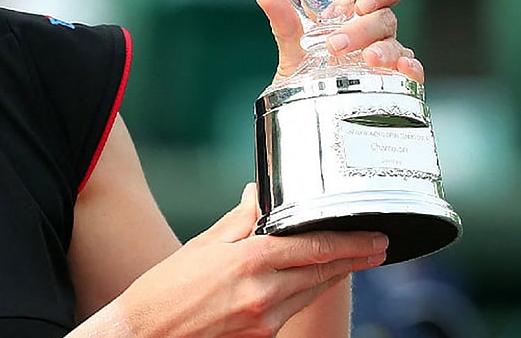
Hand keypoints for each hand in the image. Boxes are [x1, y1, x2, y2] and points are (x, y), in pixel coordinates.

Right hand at [102, 184, 386, 337]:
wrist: (143, 335)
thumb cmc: (163, 290)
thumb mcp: (201, 246)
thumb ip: (239, 220)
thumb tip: (260, 195)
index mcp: (247, 263)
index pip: (313, 247)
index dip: (350, 242)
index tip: (374, 237)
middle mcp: (262, 295)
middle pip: (321, 274)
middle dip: (352, 259)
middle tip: (377, 248)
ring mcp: (263, 323)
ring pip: (309, 294)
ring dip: (331, 276)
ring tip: (351, 261)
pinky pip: (290, 312)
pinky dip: (301, 294)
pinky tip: (306, 283)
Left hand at [256, 0, 423, 82]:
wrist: (305, 117)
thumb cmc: (307, 76)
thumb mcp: (292, 50)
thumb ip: (284, 23)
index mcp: (353, 15)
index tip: (362, 2)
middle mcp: (373, 31)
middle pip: (385, 16)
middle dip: (364, 27)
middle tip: (336, 44)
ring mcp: (386, 55)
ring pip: (396, 42)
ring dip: (383, 49)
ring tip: (366, 59)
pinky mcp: (395, 81)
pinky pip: (411, 69)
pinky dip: (411, 67)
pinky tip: (403, 69)